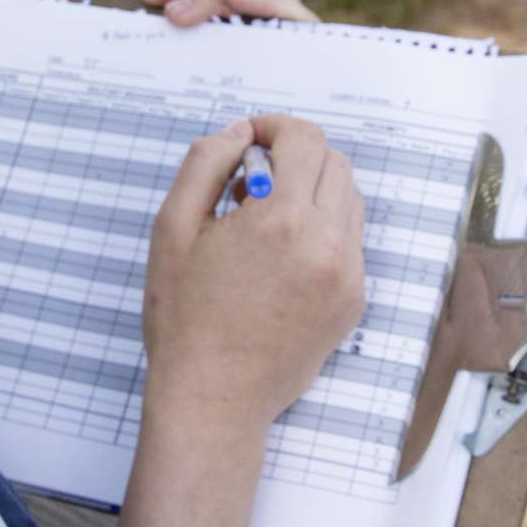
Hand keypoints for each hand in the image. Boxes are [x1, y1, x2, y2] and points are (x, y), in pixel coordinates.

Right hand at [141, 114, 365, 440]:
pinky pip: (350, 241)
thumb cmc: (184, 318)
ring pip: (349, 199)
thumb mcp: (173, 228)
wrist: (213, 399)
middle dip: (294, 157)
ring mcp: (348, 275)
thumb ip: (205, 163)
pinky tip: (280, 258)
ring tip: (264, 222)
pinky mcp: (353, 301)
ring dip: (312, 191)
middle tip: (248, 185)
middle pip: (334, 163)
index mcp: (282, 220)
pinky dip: (322, 231)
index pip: (304, 139)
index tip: (249, 141)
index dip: (274, 127)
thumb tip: (241, 131)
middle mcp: (327, 244)